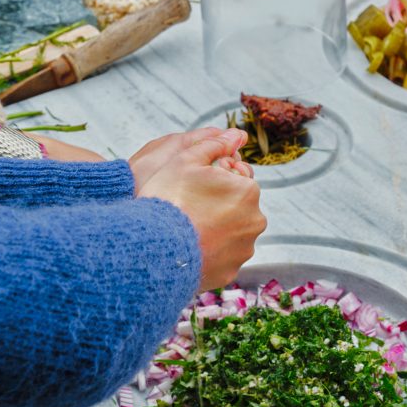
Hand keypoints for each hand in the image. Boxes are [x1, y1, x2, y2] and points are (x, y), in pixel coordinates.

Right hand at [139, 132, 265, 289]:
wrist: (153, 248)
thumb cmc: (168, 200)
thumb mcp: (185, 160)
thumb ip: (214, 144)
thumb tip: (237, 135)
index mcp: (248, 191)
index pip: (237, 177)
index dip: (214, 177)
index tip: (192, 185)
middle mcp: (254, 221)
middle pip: (235, 205)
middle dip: (217, 203)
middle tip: (186, 206)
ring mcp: (243, 249)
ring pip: (230, 231)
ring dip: (215, 228)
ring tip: (185, 228)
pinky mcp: (230, 271)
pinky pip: (221, 256)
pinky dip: (209, 251)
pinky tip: (188, 247)